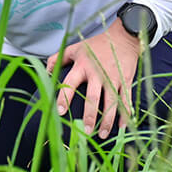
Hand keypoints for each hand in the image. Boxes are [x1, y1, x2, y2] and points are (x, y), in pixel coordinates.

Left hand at [46, 22, 141, 139]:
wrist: (123, 37)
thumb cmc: (96, 45)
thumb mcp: (75, 48)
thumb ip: (57, 59)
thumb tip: (46, 73)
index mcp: (82, 66)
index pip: (70, 83)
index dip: (64, 98)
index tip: (60, 112)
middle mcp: (98, 73)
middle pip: (93, 98)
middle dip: (90, 116)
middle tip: (85, 131)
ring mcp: (113, 78)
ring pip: (111, 102)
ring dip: (107, 120)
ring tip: (103, 134)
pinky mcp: (125, 80)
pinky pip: (126, 100)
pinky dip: (125, 114)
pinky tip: (122, 127)